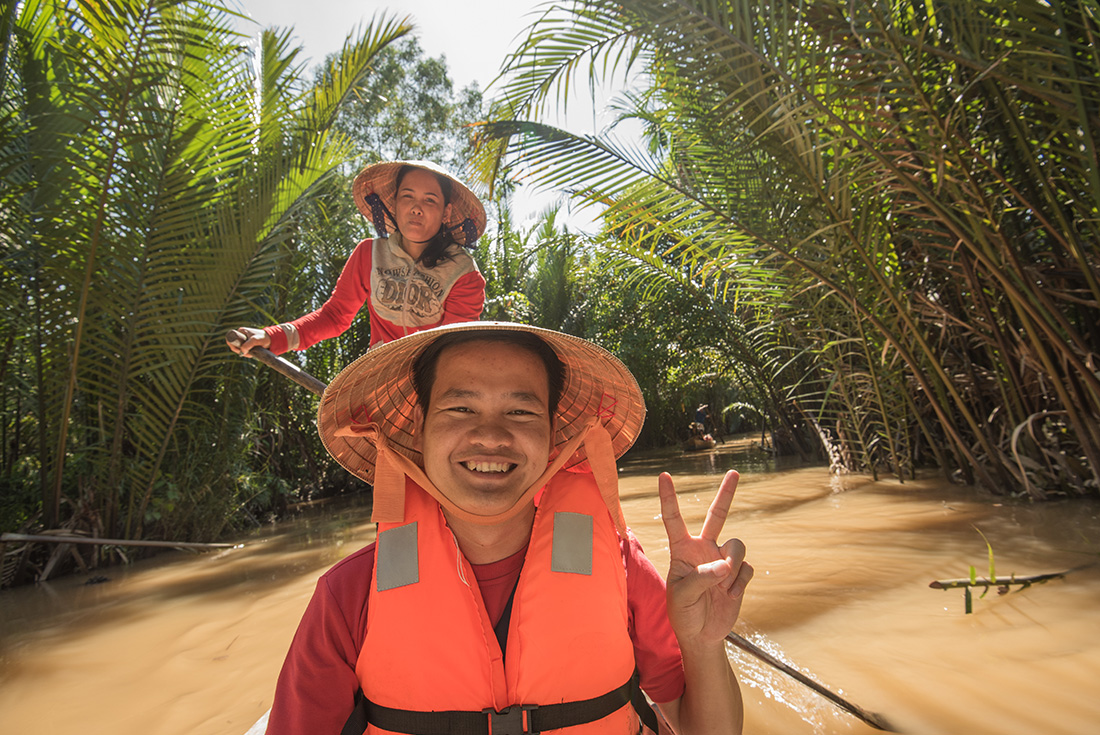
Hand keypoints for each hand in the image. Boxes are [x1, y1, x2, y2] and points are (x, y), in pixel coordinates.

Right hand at [226, 326, 270, 357]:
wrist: (272, 340)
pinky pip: (244, 351)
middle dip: (240, 351)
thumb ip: (247, 345)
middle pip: (234, 346)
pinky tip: (252, 354)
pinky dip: (247, 354)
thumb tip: (241, 351)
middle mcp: (241, 335)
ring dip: (244, 353)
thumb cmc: (263, 337)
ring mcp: (244, 340)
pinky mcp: (248, 345)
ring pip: (239, 349)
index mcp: (241, 331)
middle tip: (248, 353)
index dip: (233, 346)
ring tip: (252, 353)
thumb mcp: (255, 340)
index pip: (230, 339)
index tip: (239, 351)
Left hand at [659, 470, 752, 648]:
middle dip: (727, 494)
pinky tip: (729, 595)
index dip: (669, 498)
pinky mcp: (738, 574)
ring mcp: (722, 560)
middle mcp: (703, 549)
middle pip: (717, 515)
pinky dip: (740, 583)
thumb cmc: (683, 613)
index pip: (674, 519)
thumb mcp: (683, 596)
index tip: (663, 476)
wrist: (702, 635)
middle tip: (734, 472)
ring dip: (732, 565)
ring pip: (736, 546)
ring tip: (723, 585)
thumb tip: (725, 565)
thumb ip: (701, 578)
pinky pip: (746, 568)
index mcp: (682, 550)